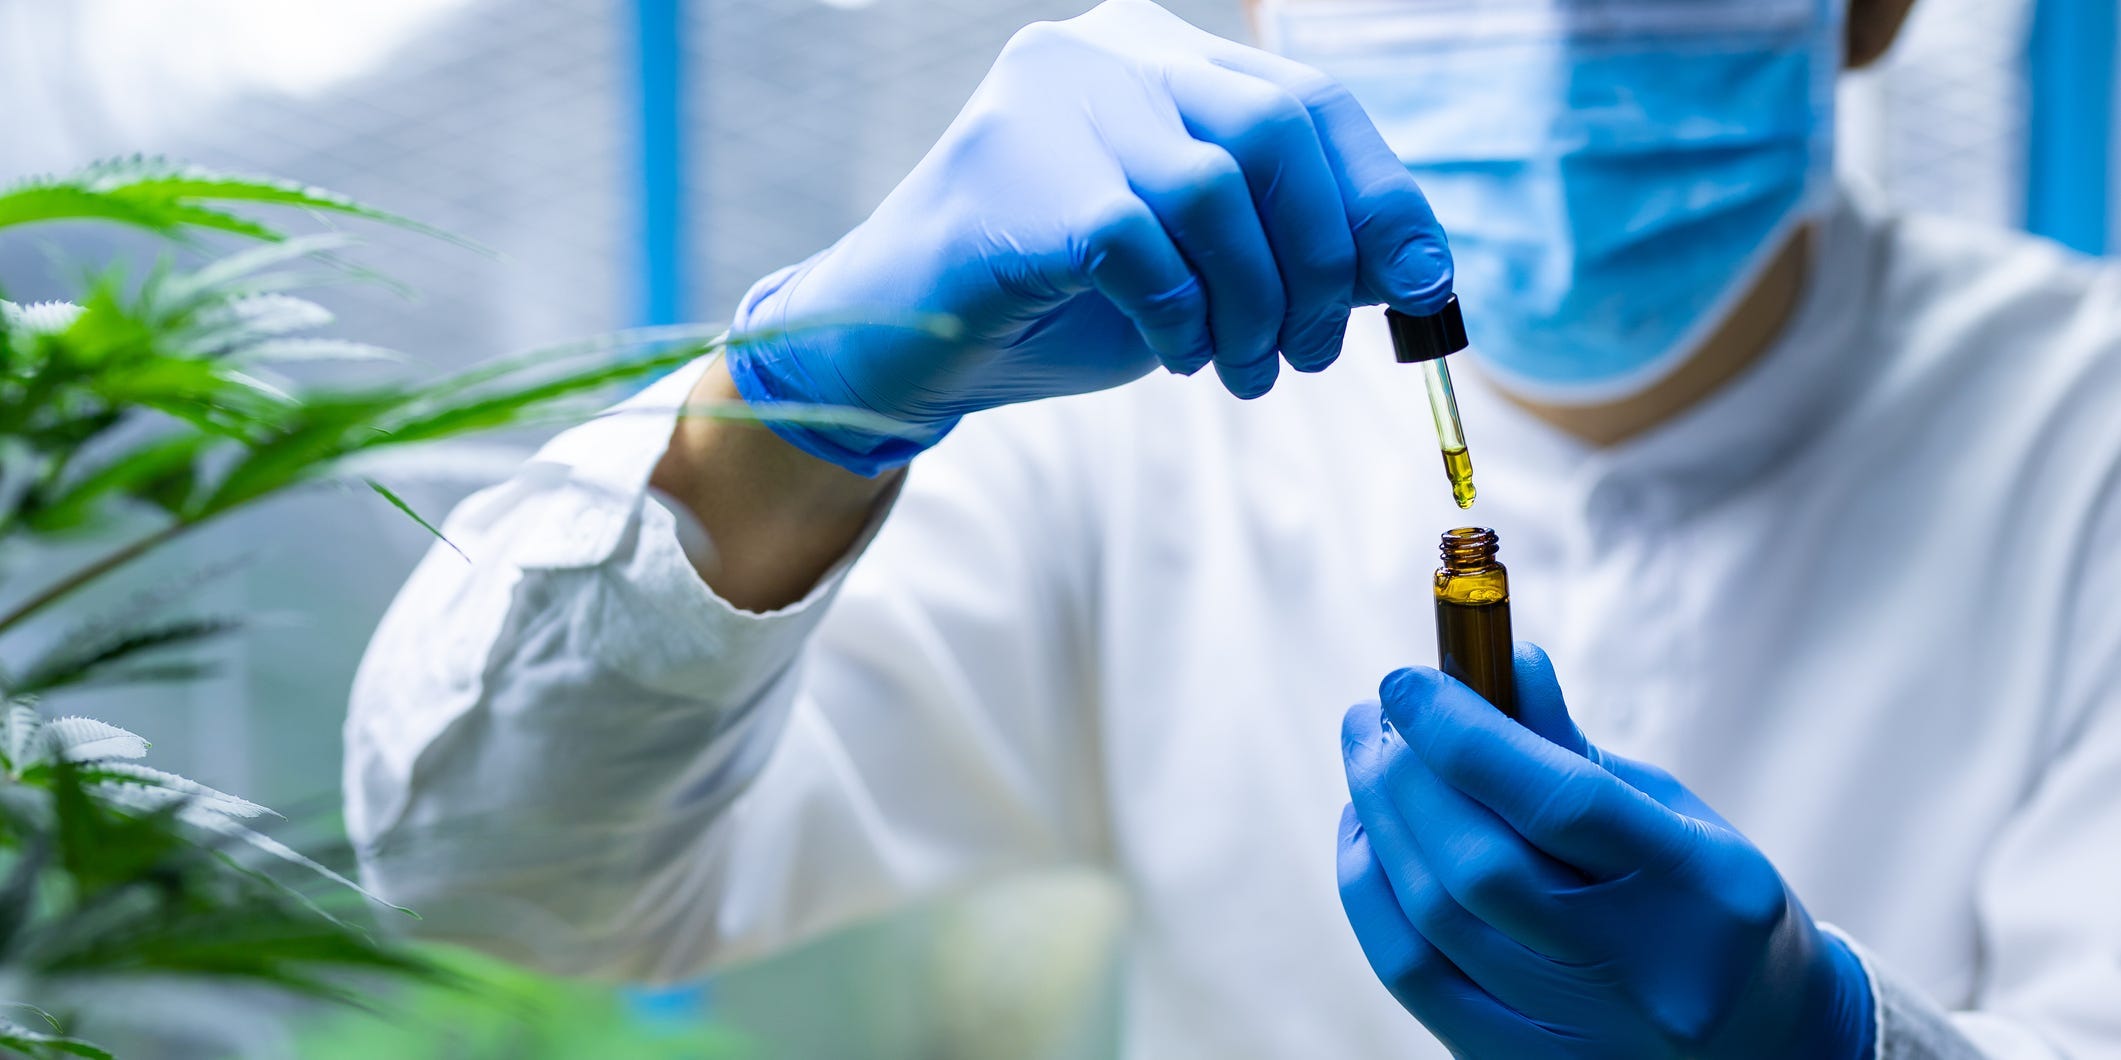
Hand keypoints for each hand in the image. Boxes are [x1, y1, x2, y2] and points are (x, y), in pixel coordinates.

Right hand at [724, 0, 1452, 474]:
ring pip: (1214, 190)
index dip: (1381, 195)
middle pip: (1277, 128)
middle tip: (1313, 353)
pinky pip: (1138, 244)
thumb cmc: (1057, 300)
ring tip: (1240, 371)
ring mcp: (1049, 104)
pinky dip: (1177, 315)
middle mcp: (1107, 51)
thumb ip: (1295, 249)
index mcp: (1159, 53)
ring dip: (1253, 305)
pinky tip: (1172, 355)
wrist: (900, 342)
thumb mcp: (1201, 268)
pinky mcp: (1008, 177)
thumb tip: (1419, 268)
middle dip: (1323, 260)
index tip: (1424, 286)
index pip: (1310, 100)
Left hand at [1336, 645, 1874, 1058]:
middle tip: (1376, 715)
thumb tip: (1496, 660)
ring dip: (1379, 822)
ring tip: (1368, 758)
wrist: (1768, 1044)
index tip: (1406, 681)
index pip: (1560, 804)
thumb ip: (1575, 752)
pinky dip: (1371, 892)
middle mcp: (1643, 974)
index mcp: (1703, 892)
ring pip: (1432, 921)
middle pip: (1479, 867)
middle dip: (1406, 776)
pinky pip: (1410, 974)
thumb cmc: (1710, 906)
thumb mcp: (1676, 818)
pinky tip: (1367, 834)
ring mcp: (1581, 1034)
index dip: (1464, 735)